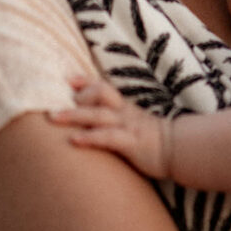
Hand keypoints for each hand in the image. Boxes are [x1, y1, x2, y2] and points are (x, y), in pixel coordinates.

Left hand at [49, 77, 170, 178]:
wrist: (180, 152)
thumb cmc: (154, 141)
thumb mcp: (135, 124)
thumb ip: (117, 120)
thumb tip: (96, 121)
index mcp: (125, 107)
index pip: (103, 87)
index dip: (84, 81)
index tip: (66, 79)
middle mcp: (125, 112)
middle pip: (100, 93)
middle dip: (77, 95)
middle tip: (51, 102)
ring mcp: (128, 126)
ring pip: (99, 114)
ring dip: (75, 114)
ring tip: (53, 117)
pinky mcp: (132, 143)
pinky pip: (108, 137)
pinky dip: (90, 137)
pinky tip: (74, 140)